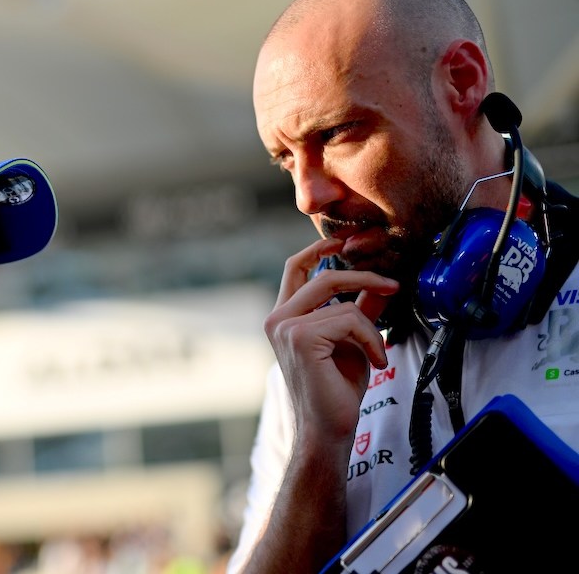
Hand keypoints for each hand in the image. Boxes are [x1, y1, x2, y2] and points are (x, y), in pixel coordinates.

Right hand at [264, 238, 399, 444]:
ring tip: (378, 353)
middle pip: (323, 276)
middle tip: (393, 286)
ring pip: (342, 302)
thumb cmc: (337, 389)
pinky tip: (375, 362)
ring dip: (371, 327)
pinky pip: (349, 320)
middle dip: (363, 277)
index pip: (296, 268)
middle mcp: (278, 318)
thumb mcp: (352, 340)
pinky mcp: (301, 338)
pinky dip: (371, 340)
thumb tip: (379, 284)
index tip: (345, 241)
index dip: (319, 248)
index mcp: (284, 316)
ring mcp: (285, 327)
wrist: (329, 428)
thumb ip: (360, 310)